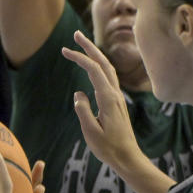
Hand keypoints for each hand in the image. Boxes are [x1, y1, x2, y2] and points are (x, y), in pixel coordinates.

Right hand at [61, 31, 145, 173]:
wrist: (128, 157)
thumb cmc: (108, 148)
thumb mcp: (91, 132)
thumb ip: (83, 111)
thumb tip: (79, 93)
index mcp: (108, 98)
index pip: (93, 70)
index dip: (79, 57)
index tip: (64, 50)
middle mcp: (115, 94)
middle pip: (103, 63)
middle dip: (89, 47)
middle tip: (75, 35)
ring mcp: (117, 97)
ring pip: (107, 69)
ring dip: (95, 55)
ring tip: (82, 46)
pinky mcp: (116, 102)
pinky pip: (108, 78)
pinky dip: (98, 66)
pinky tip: (90, 67)